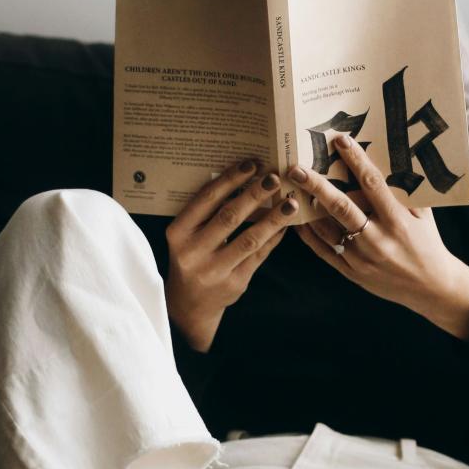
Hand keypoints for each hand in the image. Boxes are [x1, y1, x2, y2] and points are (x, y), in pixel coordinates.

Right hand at [165, 159, 297, 351]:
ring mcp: (214, 271)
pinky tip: (285, 225)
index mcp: (178, 233)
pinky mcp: (234, 284)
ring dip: (273, 218)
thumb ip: (207, 212)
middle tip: (275, 177)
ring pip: (249, 239)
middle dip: (255, 194)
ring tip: (290, 203)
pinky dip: (274, 238)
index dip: (230, 180)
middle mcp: (193, 252)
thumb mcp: (187, 235)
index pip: (206, 200)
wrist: (188, 304)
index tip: (251, 163)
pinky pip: (259, 256)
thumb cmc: (191, 257)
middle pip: (229, 217)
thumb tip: (244, 178)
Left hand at [288, 135, 468, 339]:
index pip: (373, 184)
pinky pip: (324, 251)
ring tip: (290, 190)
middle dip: (316, 185)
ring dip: (307, 209)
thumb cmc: (428, 243)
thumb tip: (389, 160)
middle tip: (296, 169)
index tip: (340, 141)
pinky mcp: (352, 272)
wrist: (431, 288)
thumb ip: (406, 192)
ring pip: (327, 229)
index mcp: (398, 221)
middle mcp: (378, 239)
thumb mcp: (424, 216)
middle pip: (341, 206)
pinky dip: (308, 235)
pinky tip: (297, 220)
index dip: (356, 160)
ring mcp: (362, 258)